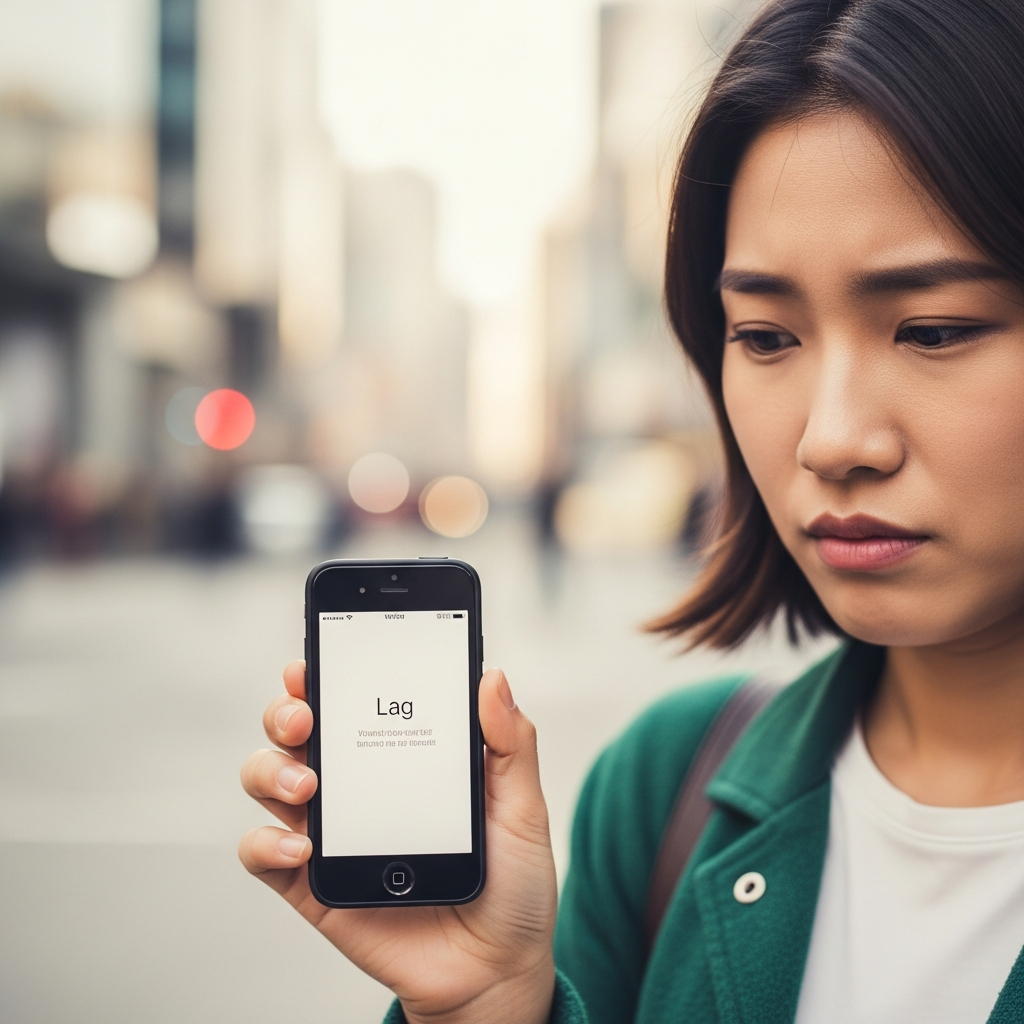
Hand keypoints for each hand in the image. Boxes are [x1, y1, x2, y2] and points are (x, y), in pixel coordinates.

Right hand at [239, 662, 557, 1023]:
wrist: (496, 970)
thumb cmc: (511, 883)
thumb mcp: (521, 807)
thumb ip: (511, 744)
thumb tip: (493, 677)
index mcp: (401, 756)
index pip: (354, 701)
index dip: (327, 674)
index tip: (317, 659)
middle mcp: (358, 786)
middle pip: (298, 732)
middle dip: (287, 712)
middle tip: (305, 718)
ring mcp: (331, 834)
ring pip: (269, 780)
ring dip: (272, 770)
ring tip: (307, 786)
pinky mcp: (313, 885)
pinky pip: (264, 855)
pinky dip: (267, 843)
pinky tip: (301, 848)